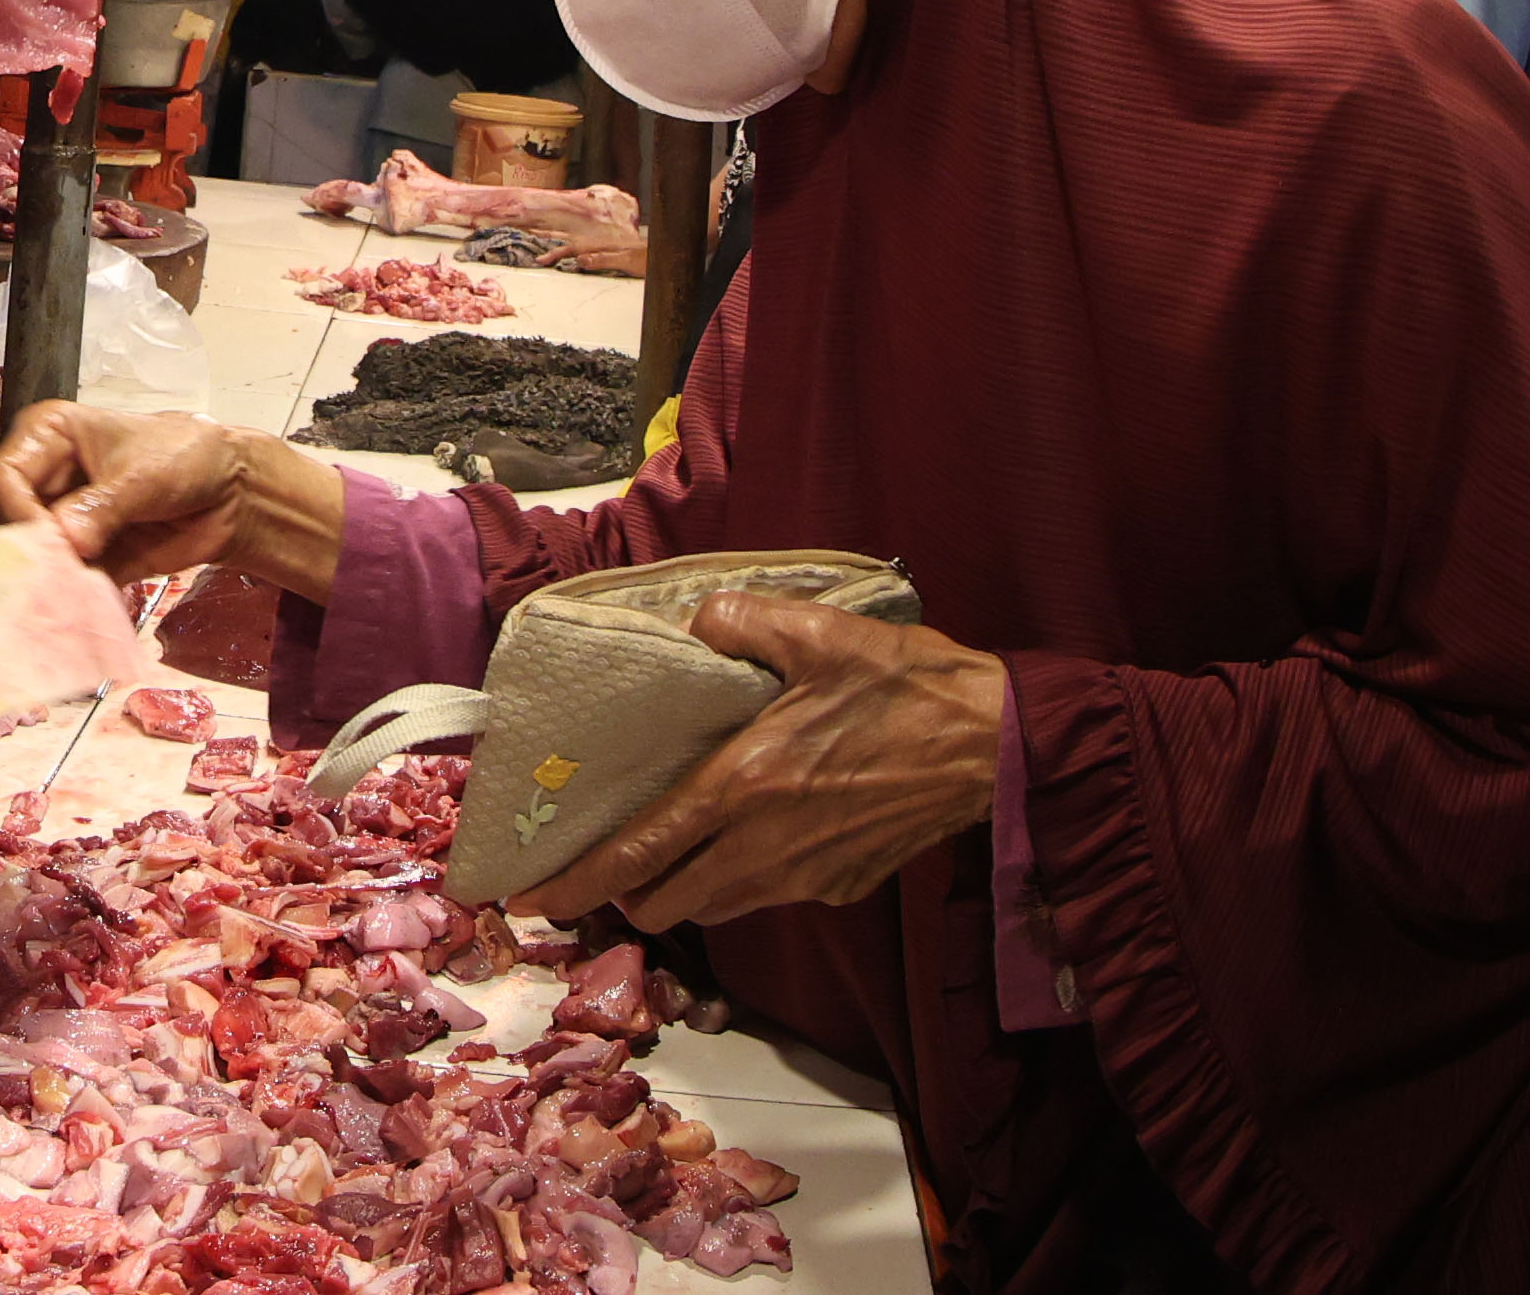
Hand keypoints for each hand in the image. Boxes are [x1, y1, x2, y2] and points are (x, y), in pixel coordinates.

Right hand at [0, 402, 343, 602]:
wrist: (231, 494)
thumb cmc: (185, 458)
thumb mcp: (143, 475)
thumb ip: (101, 507)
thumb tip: (66, 541)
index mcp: (47, 438)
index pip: (4, 476)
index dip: (15, 510)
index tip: (43, 538)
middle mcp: (43, 480)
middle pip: (4, 519)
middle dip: (22, 549)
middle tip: (43, 574)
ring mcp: (58, 523)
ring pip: (24, 555)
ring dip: (37, 578)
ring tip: (52, 596)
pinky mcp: (80, 561)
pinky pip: (57, 582)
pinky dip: (62, 598)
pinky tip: (70, 610)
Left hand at [511, 592, 1007, 931]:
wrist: (998, 747)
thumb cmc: (907, 688)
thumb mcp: (818, 633)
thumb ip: (740, 622)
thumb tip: (699, 624)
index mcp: (744, 786)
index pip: (638, 852)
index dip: (579, 883)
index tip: (531, 899)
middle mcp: (765, 845)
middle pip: (666, 900)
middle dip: (623, 895)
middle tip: (601, 872)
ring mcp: (807, 875)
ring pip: (716, 906)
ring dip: (681, 892)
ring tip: (665, 859)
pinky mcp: (843, 886)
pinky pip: (769, 897)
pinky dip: (741, 883)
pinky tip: (746, 842)